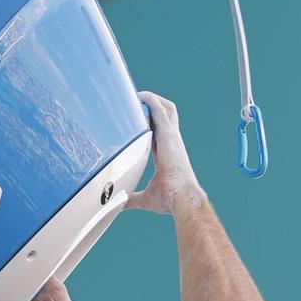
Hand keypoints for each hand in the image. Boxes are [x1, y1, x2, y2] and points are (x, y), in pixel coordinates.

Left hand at [125, 92, 204, 215]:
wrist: (181, 197)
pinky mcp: (168, 134)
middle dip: (153, 105)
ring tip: (136, 95)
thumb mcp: (145, 198)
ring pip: (165, 108)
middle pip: (166, 114)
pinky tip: (140, 96)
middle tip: (135, 102)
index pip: (159, 131)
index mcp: (167, 153)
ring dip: (151, 99)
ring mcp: (171, 136)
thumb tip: (119, 205)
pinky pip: (159, 110)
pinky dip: (151, 101)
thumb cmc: (169, 199)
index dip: (150, 122)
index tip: (137, 118)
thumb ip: (132, 198)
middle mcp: (171, 142)